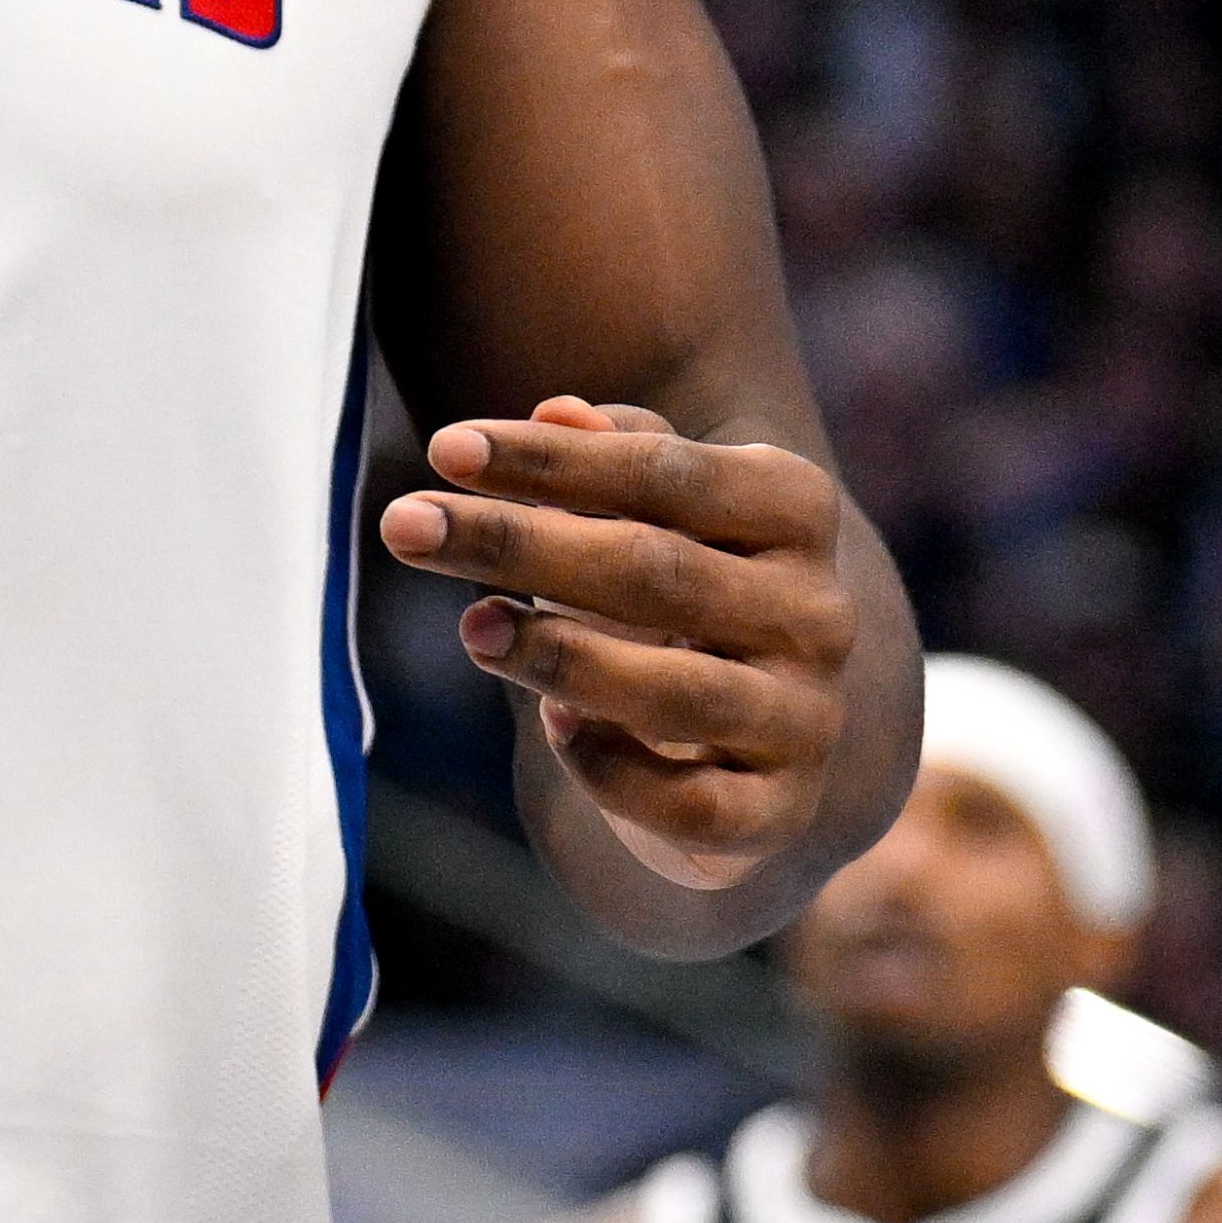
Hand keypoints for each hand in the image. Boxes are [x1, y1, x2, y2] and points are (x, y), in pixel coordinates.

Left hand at [381, 396, 860, 892]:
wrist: (749, 735)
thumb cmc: (673, 590)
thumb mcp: (651, 508)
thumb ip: (610, 457)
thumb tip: (557, 410)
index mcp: (795, 509)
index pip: (667, 469)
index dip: (551, 461)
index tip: (443, 448)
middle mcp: (817, 612)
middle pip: (655, 570)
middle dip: (519, 544)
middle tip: (403, 525)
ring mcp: (805, 717)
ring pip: (673, 691)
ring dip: (556, 655)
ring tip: (471, 626)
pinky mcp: (777, 812)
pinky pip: (686, 804)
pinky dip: (609, 771)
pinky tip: (554, 727)